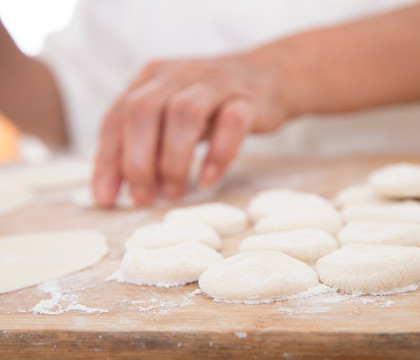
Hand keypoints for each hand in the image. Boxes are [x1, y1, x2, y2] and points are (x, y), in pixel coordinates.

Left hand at [92, 53, 288, 205]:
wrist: (268, 75)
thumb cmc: (212, 105)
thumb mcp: (173, 113)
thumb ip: (148, 140)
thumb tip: (123, 187)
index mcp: (152, 78)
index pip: (117, 116)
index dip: (107, 159)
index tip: (105, 198)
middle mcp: (179, 74)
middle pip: (144, 110)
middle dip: (138, 160)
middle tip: (143, 197)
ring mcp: (215, 83)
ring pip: (184, 114)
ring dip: (174, 161)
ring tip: (174, 193)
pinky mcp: (248, 98)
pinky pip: (232, 122)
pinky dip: (217, 154)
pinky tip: (208, 180)